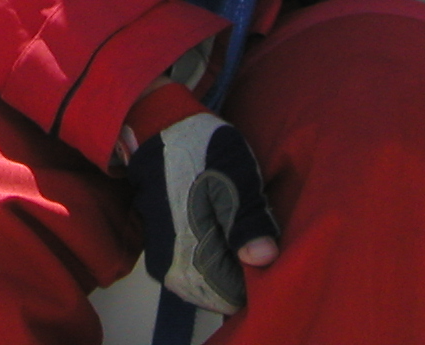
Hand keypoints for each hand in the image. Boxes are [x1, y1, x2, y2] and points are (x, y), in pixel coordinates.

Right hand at [125, 83, 277, 314]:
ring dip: (230, 266)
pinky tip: (226, 233)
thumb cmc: (199, 149)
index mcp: (191, 257)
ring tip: (242, 231)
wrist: (157, 128)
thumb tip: (264, 259)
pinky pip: (198, 274)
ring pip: (210, 285)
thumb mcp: (235, 175)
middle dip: (243, 273)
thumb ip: (248, 219)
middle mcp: (174, 273)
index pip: (235, 296)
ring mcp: (166, 265)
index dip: (256, 276)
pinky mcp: (163, 253)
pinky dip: (216, 261)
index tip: (267, 248)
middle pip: (222, 295)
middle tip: (255, 235)